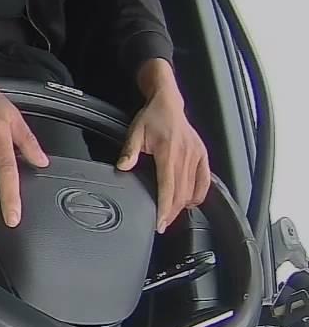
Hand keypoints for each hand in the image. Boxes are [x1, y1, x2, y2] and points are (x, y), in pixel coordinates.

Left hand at [118, 59, 209, 232]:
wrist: (168, 102)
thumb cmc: (151, 117)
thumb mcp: (135, 133)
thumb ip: (129, 152)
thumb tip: (122, 167)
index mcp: (169, 153)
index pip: (168, 188)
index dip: (165, 208)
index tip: (160, 222)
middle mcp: (186, 156)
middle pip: (181, 193)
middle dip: (172, 212)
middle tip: (162, 224)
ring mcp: (197, 156)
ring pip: (193, 190)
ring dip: (183, 206)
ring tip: (172, 215)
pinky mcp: (203, 155)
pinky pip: (205, 181)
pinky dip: (199, 194)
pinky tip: (190, 202)